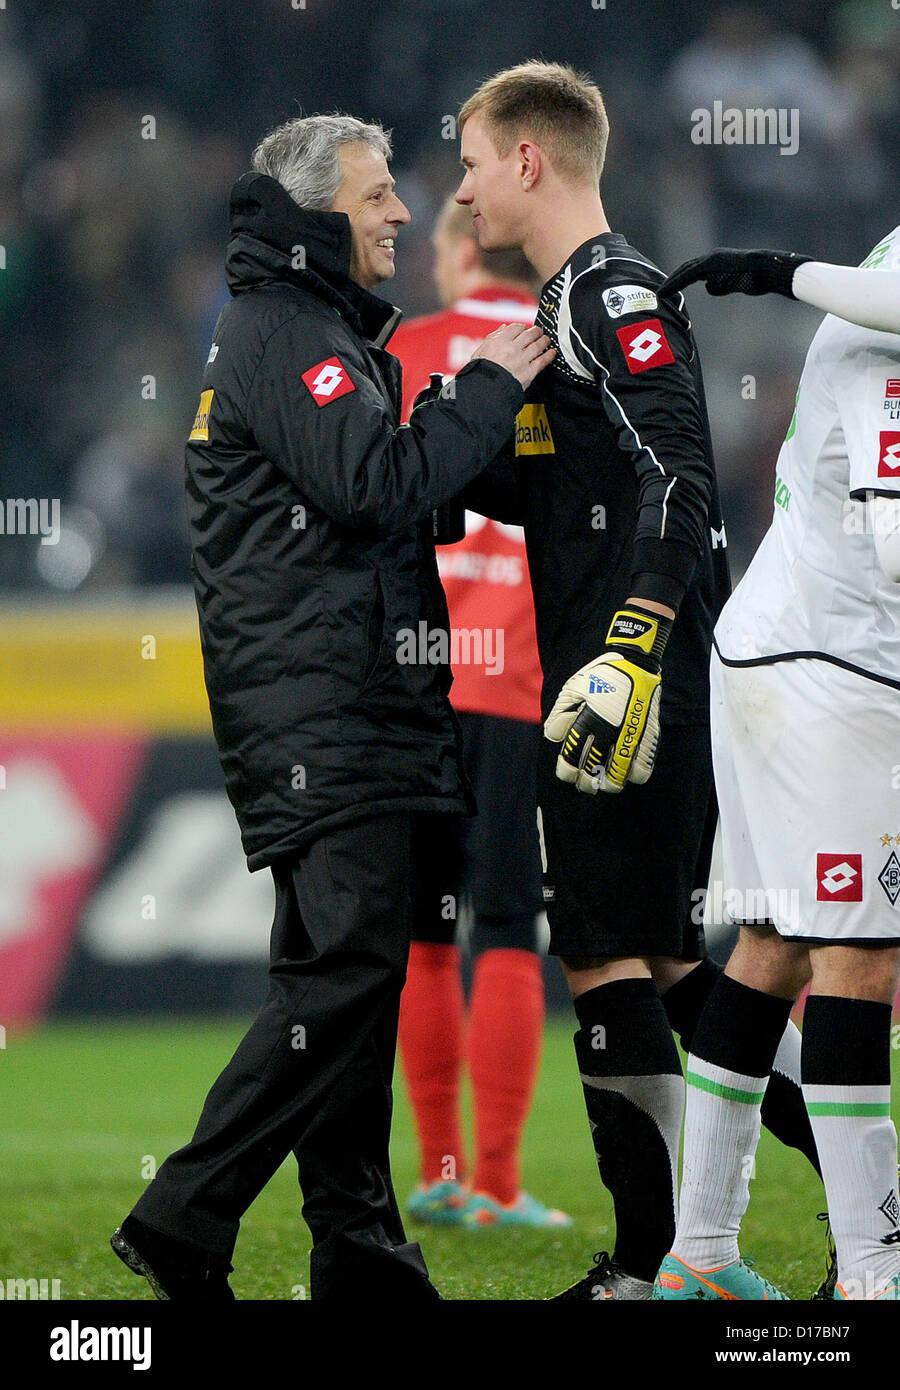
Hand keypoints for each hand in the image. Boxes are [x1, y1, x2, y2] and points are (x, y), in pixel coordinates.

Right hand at [471, 322, 555, 389]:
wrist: (485, 390)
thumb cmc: (479, 372)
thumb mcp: (480, 351)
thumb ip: (492, 338)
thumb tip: (502, 329)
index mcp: (500, 341)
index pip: (516, 328)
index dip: (522, 327)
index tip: (524, 329)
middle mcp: (513, 348)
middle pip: (529, 334)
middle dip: (535, 331)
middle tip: (538, 331)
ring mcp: (522, 359)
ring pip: (537, 346)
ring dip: (544, 341)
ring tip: (546, 340)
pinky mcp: (529, 372)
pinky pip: (542, 361)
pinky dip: (548, 356)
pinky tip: (552, 353)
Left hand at [543, 607, 671, 793]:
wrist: (636, 662)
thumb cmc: (601, 676)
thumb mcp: (573, 688)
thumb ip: (560, 714)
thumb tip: (555, 739)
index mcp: (588, 718)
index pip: (572, 755)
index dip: (567, 771)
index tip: (567, 775)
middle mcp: (609, 729)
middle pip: (595, 769)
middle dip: (587, 782)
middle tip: (585, 785)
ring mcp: (631, 733)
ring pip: (620, 773)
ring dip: (611, 784)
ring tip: (607, 785)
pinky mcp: (649, 733)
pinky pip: (645, 763)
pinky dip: (636, 775)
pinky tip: (630, 776)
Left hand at [659, 248, 812, 300]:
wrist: (768, 270)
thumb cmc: (757, 278)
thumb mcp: (734, 283)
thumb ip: (720, 284)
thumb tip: (709, 287)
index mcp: (716, 261)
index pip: (692, 271)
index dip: (679, 280)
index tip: (667, 290)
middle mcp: (711, 257)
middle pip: (685, 269)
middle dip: (670, 281)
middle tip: (657, 292)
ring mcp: (711, 260)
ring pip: (685, 271)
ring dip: (670, 283)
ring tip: (658, 294)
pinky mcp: (711, 264)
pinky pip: (689, 274)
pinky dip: (677, 283)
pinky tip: (667, 292)